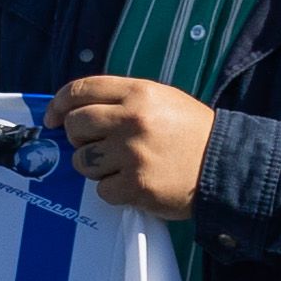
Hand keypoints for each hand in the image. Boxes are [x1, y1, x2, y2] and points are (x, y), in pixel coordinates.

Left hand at [45, 75, 213, 218]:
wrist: (228, 165)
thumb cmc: (192, 133)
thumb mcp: (162, 100)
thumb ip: (122, 100)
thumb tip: (74, 111)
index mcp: (139, 93)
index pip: (82, 89)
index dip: (60, 103)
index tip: (52, 117)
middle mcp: (133, 119)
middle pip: (75, 125)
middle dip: (78, 138)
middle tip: (97, 145)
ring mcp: (133, 154)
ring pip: (83, 161)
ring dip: (95, 167)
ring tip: (120, 166)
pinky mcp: (137, 186)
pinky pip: (102, 190)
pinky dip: (114, 191)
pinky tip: (134, 184)